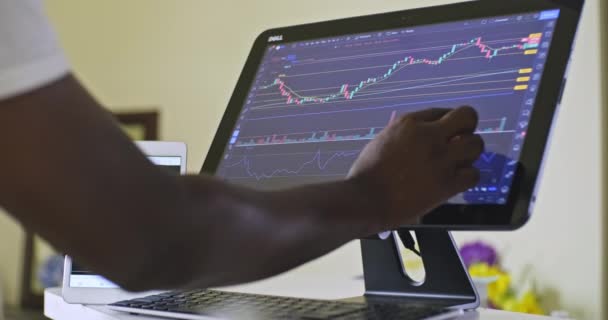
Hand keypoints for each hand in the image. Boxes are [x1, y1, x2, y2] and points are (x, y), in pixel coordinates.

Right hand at [348, 106, 483, 229]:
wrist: (365, 199)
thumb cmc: (367, 174)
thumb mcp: (383, 140)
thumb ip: (405, 135)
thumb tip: (422, 136)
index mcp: (409, 123)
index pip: (442, 111)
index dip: (445, 123)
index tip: (445, 134)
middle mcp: (428, 136)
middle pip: (467, 117)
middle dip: (467, 128)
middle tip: (460, 141)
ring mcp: (440, 159)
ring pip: (476, 145)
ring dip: (469, 153)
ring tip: (458, 162)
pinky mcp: (447, 183)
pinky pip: (474, 174)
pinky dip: (467, 177)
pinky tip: (456, 180)